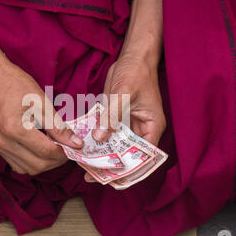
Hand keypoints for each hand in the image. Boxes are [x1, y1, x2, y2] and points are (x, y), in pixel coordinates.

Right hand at [0, 56, 83, 175]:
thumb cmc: (15, 84)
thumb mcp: (42, 102)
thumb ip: (58, 127)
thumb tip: (76, 143)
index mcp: (15, 129)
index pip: (46, 152)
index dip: (65, 152)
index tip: (77, 146)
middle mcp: (4, 143)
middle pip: (38, 165)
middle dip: (57, 160)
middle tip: (68, 147)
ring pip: (28, 169)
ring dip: (46, 163)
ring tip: (56, 147)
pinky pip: (18, 165)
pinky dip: (33, 162)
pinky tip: (41, 148)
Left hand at [85, 54, 165, 181]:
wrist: (133, 57)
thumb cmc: (135, 72)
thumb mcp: (123, 93)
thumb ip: (111, 116)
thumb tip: (100, 137)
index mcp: (151, 127)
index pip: (143, 156)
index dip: (129, 170)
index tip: (111, 178)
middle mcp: (141, 129)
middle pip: (128, 155)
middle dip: (111, 166)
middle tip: (91, 176)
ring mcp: (129, 125)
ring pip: (116, 147)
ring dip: (102, 155)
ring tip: (84, 166)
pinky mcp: (117, 118)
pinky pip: (108, 134)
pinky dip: (98, 141)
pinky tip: (84, 148)